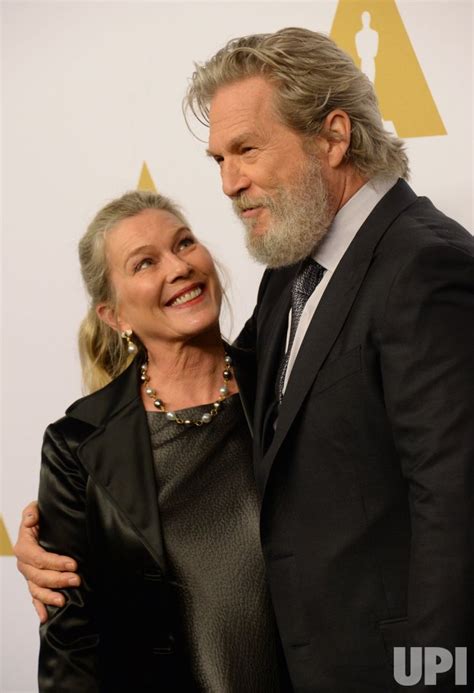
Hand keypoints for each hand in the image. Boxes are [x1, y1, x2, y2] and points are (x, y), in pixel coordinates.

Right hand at [14, 501, 80, 622]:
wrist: (42, 524)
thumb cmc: (41, 517)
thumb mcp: (36, 508)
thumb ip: (32, 512)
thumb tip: (29, 520)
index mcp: (24, 546)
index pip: (38, 558)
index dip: (55, 562)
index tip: (73, 564)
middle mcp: (24, 563)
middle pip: (38, 576)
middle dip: (57, 579)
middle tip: (76, 579)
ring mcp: (29, 574)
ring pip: (36, 589)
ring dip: (49, 596)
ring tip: (64, 600)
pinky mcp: (34, 582)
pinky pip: (34, 597)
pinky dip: (39, 607)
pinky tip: (46, 617)